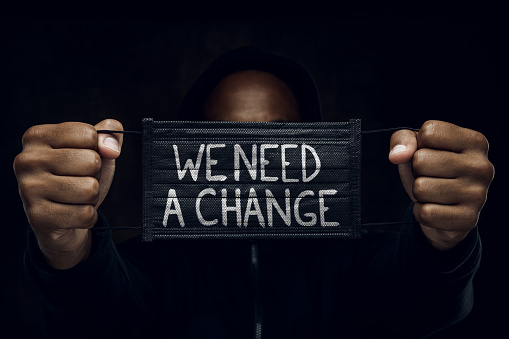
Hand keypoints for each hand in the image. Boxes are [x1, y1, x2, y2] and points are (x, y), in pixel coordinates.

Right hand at [13, 119, 122, 268]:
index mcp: (37, 136)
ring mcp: (28, 188)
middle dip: (95, 175)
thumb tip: (111, 149)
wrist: (64, 219)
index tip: (80, 159)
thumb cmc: (79, 176)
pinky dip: (87, 217)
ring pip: (90, 188)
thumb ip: (110, 133)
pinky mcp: (38, 216)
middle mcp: (26, 160)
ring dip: (92, 196)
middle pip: (91, 161)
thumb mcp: (97, 149)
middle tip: (78, 181)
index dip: (96, 150)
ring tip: (75, 197)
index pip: (88, 134)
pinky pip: (85, 214)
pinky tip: (71, 214)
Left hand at [389, 120, 493, 250]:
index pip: (429, 132)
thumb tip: (397, 155)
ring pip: (421, 188)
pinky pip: (426, 213)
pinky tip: (436, 209)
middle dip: (416, 171)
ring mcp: (478, 195)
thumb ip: (403, 139)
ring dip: (419, 193)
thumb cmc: (431, 171)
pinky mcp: (468, 219)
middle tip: (431, 177)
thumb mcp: (416, 148)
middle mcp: (482, 166)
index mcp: (475, 142)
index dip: (419, 145)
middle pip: (421, 160)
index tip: (431, 154)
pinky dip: (421, 213)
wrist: (444, 210)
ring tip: (434, 193)